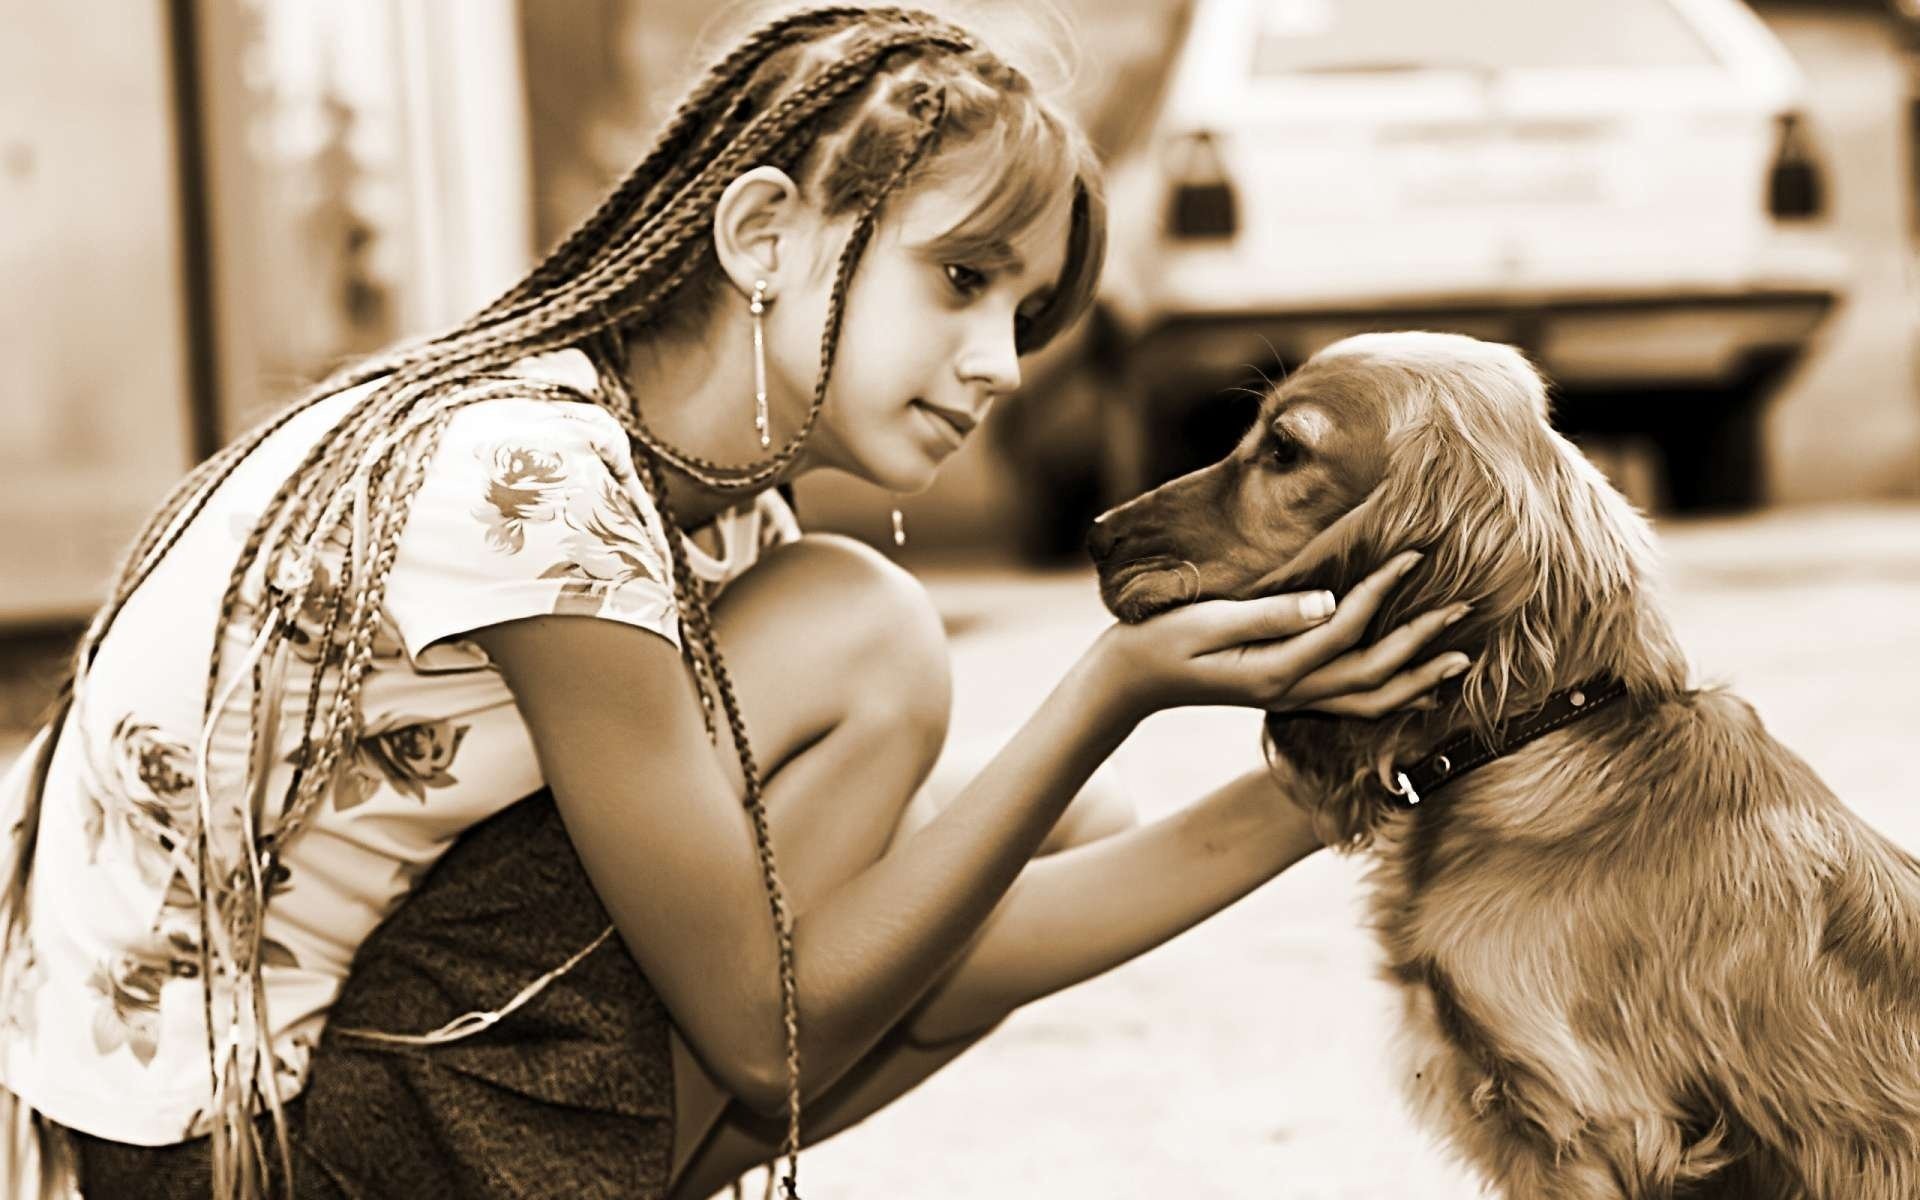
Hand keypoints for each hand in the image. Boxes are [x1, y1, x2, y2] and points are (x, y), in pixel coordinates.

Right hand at [1089, 551, 1469, 722]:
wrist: (1130, 680)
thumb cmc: (1160, 640)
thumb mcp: (1207, 621)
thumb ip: (1269, 615)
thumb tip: (1327, 601)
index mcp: (1274, 670)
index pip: (1345, 629)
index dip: (1383, 592)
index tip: (1415, 556)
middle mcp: (1290, 691)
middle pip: (1373, 675)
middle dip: (1421, 642)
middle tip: (1463, 609)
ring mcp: (1289, 698)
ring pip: (1369, 700)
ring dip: (1417, 679)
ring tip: (1459, 659)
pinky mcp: (1285, 693)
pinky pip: (1351, 704)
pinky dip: (1390, 695)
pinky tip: (1415, 683)